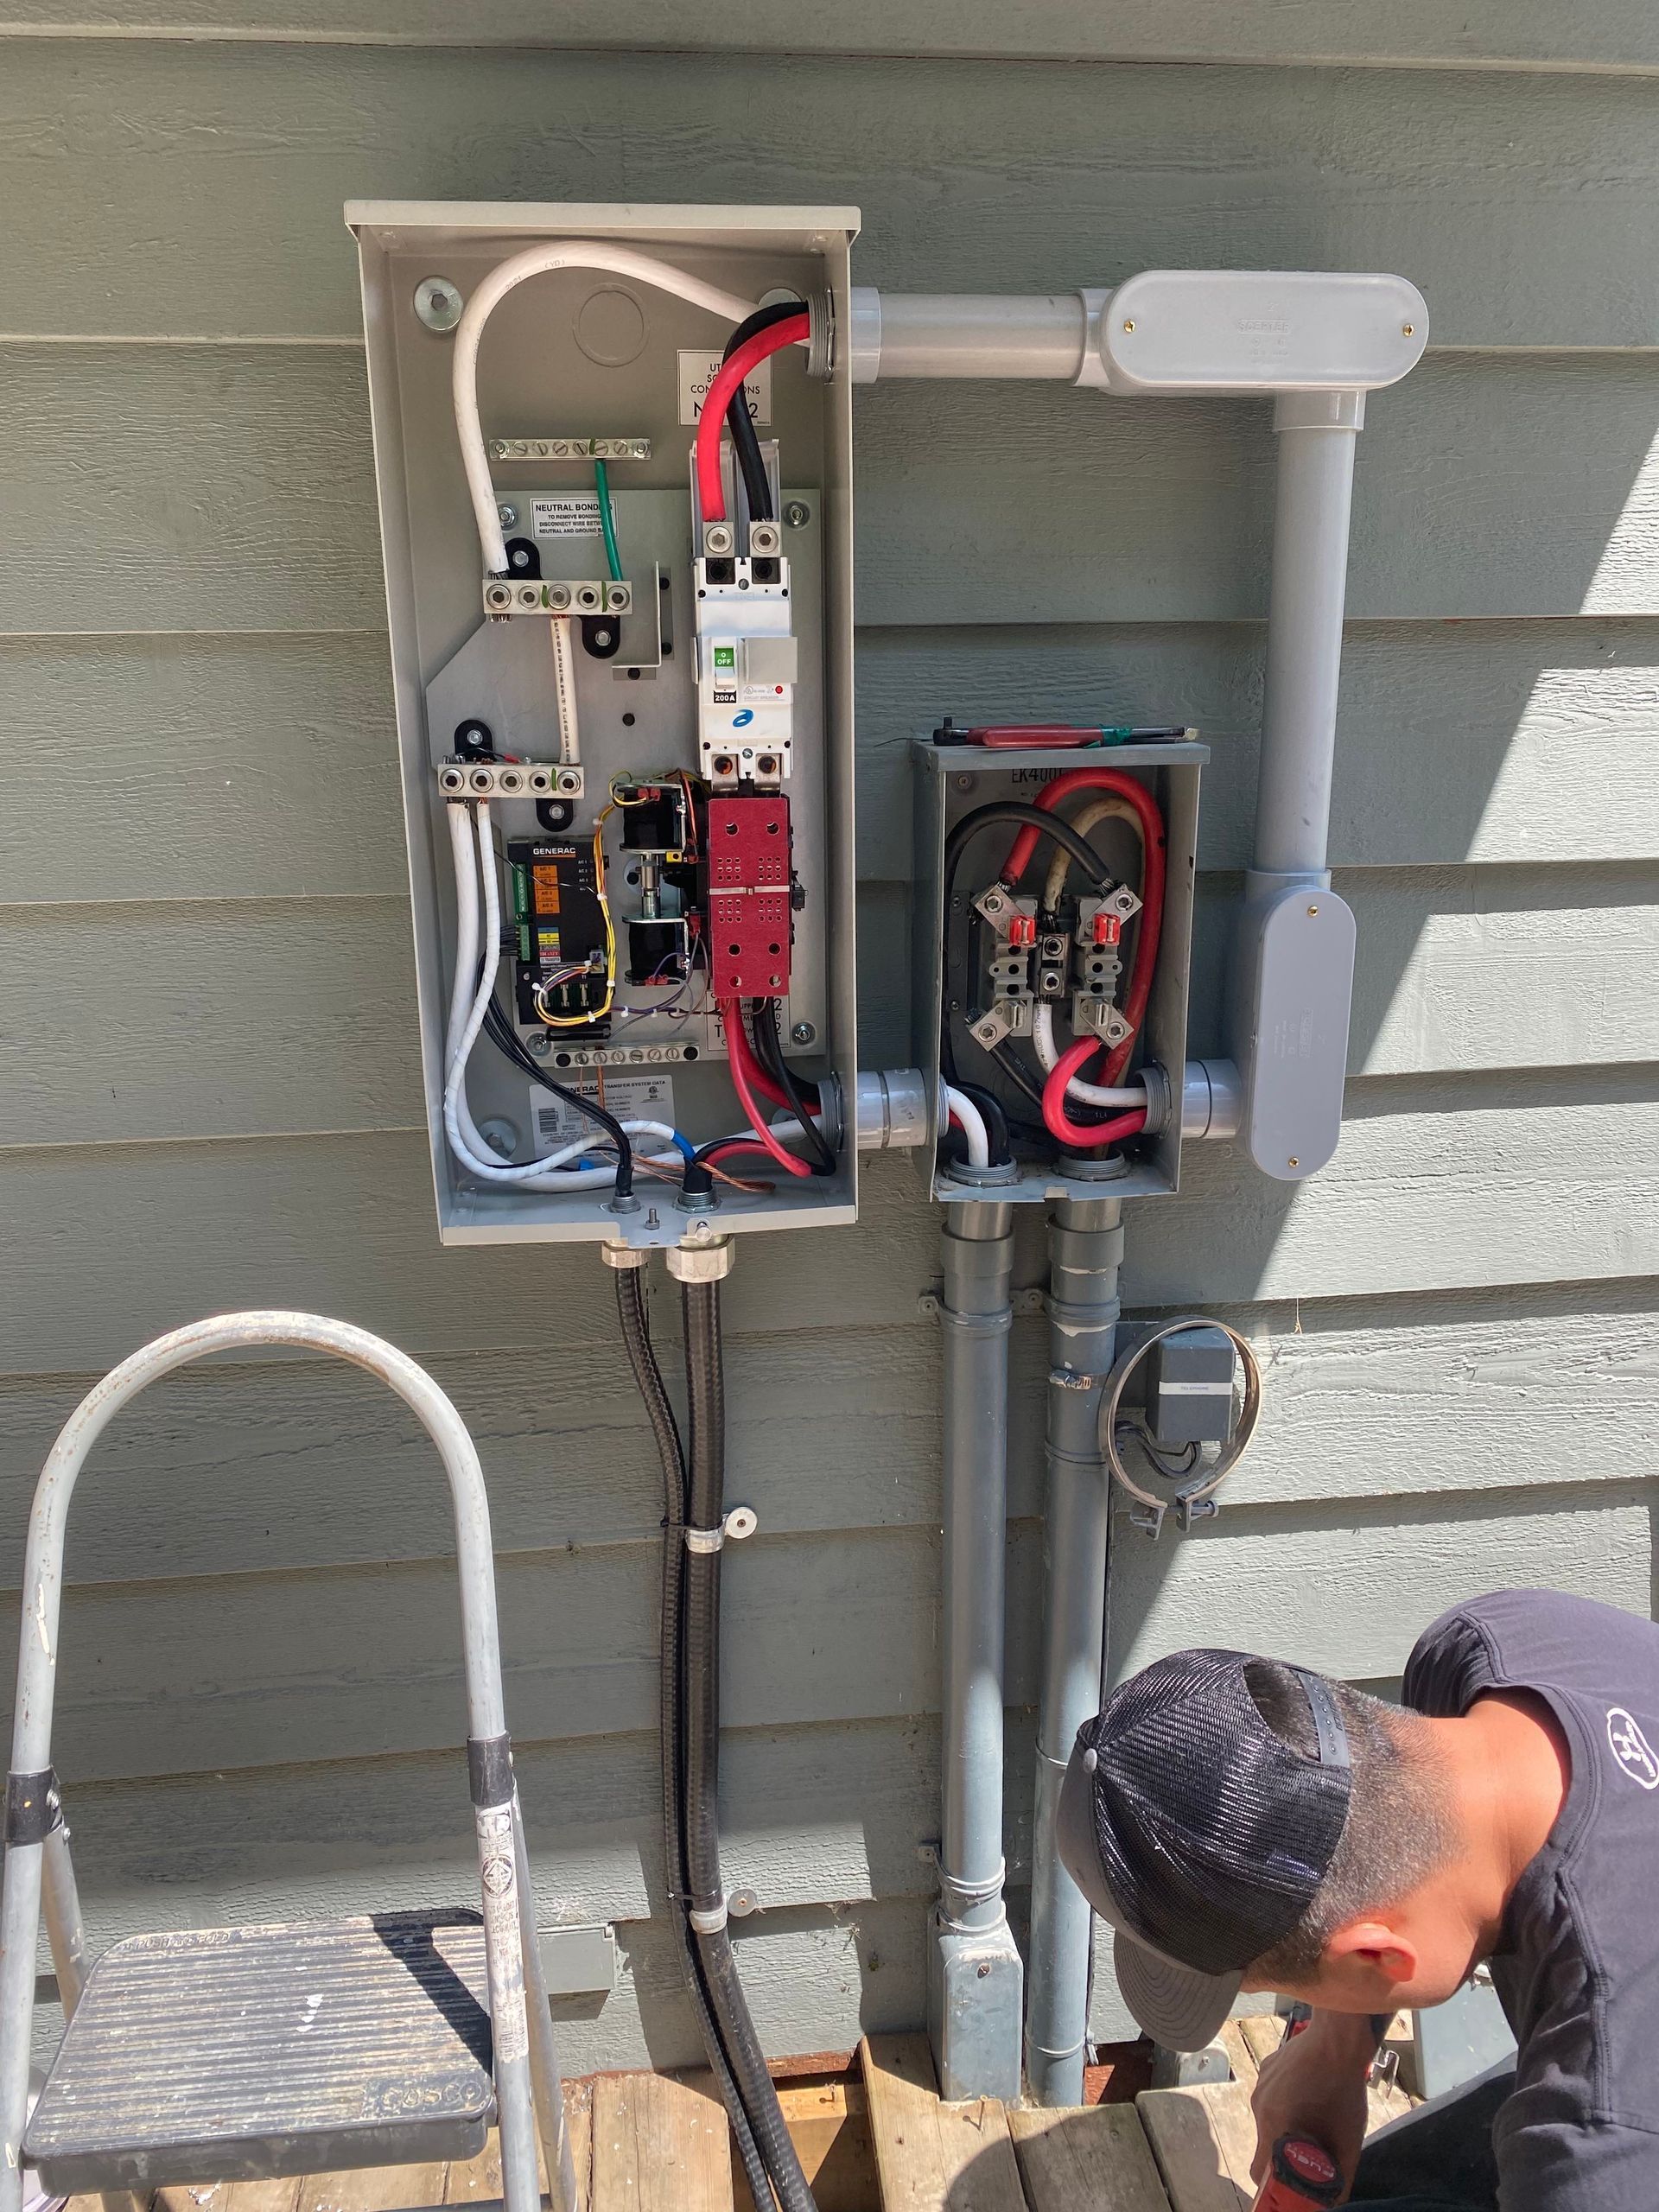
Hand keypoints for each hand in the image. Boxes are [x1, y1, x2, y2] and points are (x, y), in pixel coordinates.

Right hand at [1248, 2012, 1375, 2197]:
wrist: (1339, 2037)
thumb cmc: (1343, 2090)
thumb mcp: (1349, 2142)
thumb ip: (1339, 2178)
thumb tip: (1332, 2201)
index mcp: (1274, 2125)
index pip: (1258, 2170)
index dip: (1273, 2184)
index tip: (1291, 2185)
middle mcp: (1259, 2105)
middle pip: (1267, 2144)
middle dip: (1287, 2152)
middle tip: (1314, 2149)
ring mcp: (1261, 2083)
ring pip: (1271, 2118)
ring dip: (1289, 2124)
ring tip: (1317, 2114)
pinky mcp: (1267, 2067)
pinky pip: (1273, 2095)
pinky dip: (1289, 2101)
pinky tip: (1312, 2091)